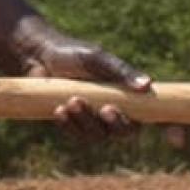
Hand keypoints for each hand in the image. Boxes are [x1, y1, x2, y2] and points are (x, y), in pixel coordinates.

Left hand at [10, 22, 151, 142]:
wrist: (39, 57)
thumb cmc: (72, 53)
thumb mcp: (96, 58)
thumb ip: (121, 71)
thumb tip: (147, 85)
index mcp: (126, 95)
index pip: (146, 117)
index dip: (151, 126)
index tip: (137, 119)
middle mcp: (113, 111)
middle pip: (124, 132)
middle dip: (115, 124)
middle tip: (104, 109)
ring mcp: (93, 121)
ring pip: (99, 136)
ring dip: (86, 121)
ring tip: (72, 100)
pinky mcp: (73, 126)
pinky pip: (77, 136)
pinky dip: (69, 125)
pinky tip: (59, 109)